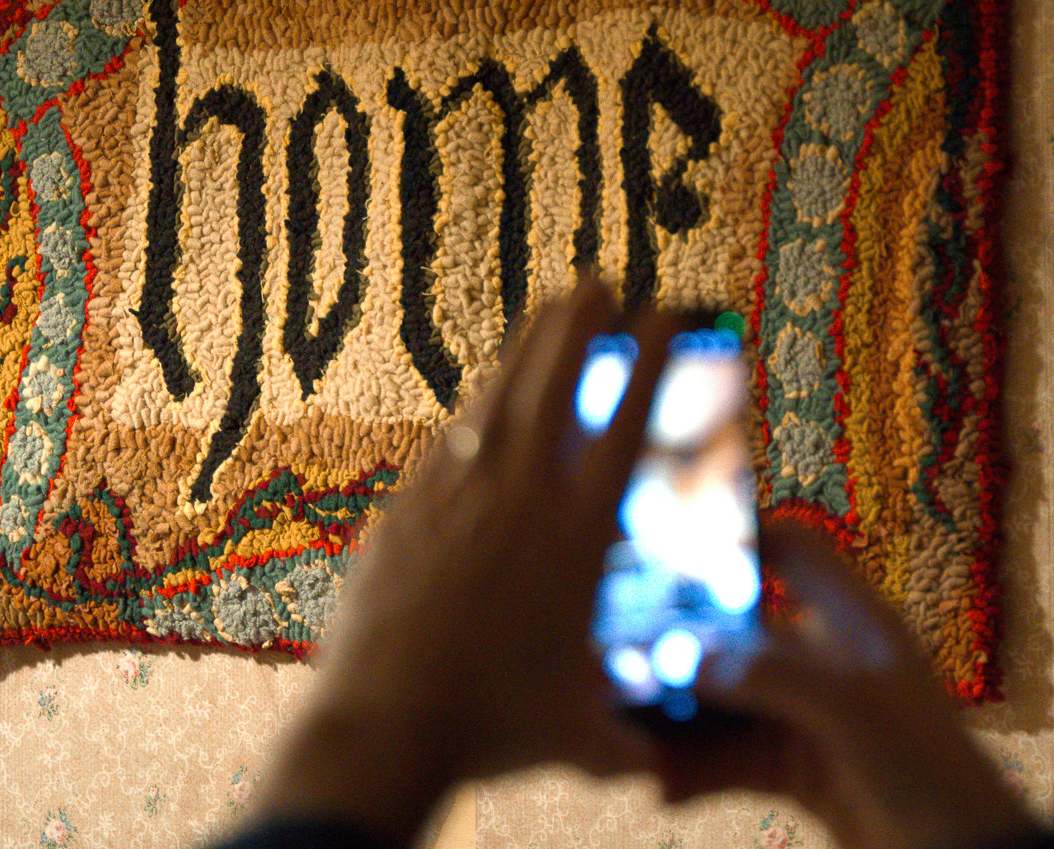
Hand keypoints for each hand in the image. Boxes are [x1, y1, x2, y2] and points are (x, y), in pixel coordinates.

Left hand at [249, 277, 671, 845]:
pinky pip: (452, 436)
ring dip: (531, 342)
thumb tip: (666, 772)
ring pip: (501, 392)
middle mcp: (523, 494)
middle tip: (604, 280)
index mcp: (581, 531)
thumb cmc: (495, 729)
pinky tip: (488, 392)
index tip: (667, 315)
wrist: (386, 726)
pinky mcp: (407, 506)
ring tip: (553, 302)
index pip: (627, 421)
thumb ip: (630, 743)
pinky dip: (479, 405)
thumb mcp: (582, 736)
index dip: (651, 359)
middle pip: (560, 381)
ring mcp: (459, 491)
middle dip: (586, 322)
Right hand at [657, 522, 1036, 848]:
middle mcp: (832, 664)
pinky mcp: (805, 774)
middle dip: (685, 650)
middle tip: (621, 663)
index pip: (795, 553)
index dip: (741, 541)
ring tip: (630, 742)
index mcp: (857, 624)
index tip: (671, 548)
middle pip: (744, 636)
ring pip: (730, 706)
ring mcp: (815, 720)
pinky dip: (699, 772)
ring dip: (681, 721)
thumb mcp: (850, 710)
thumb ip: (768, 675)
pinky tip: (665, 788)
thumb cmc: (930, 771)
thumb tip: (688, 656)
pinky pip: (736, 762)